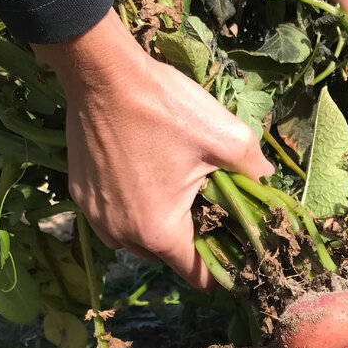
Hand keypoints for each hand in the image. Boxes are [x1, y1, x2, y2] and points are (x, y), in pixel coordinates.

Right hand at [34, 11, 272, 289]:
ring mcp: (96, 216)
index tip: (235, 256)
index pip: (196, 274)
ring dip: (157, 227)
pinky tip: (145, 181)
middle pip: (165, 257)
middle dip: (189, 243)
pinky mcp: (79, 195)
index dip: (221, 269)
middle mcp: (122, 234)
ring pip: (136, 240)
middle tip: (210, 215)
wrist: (102, 73)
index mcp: (160, 231)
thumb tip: (267, 181)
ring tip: (177, 198)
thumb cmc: (165, 108)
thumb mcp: (227, 137)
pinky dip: (131, 209)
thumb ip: (254, 169)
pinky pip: (113, 217)